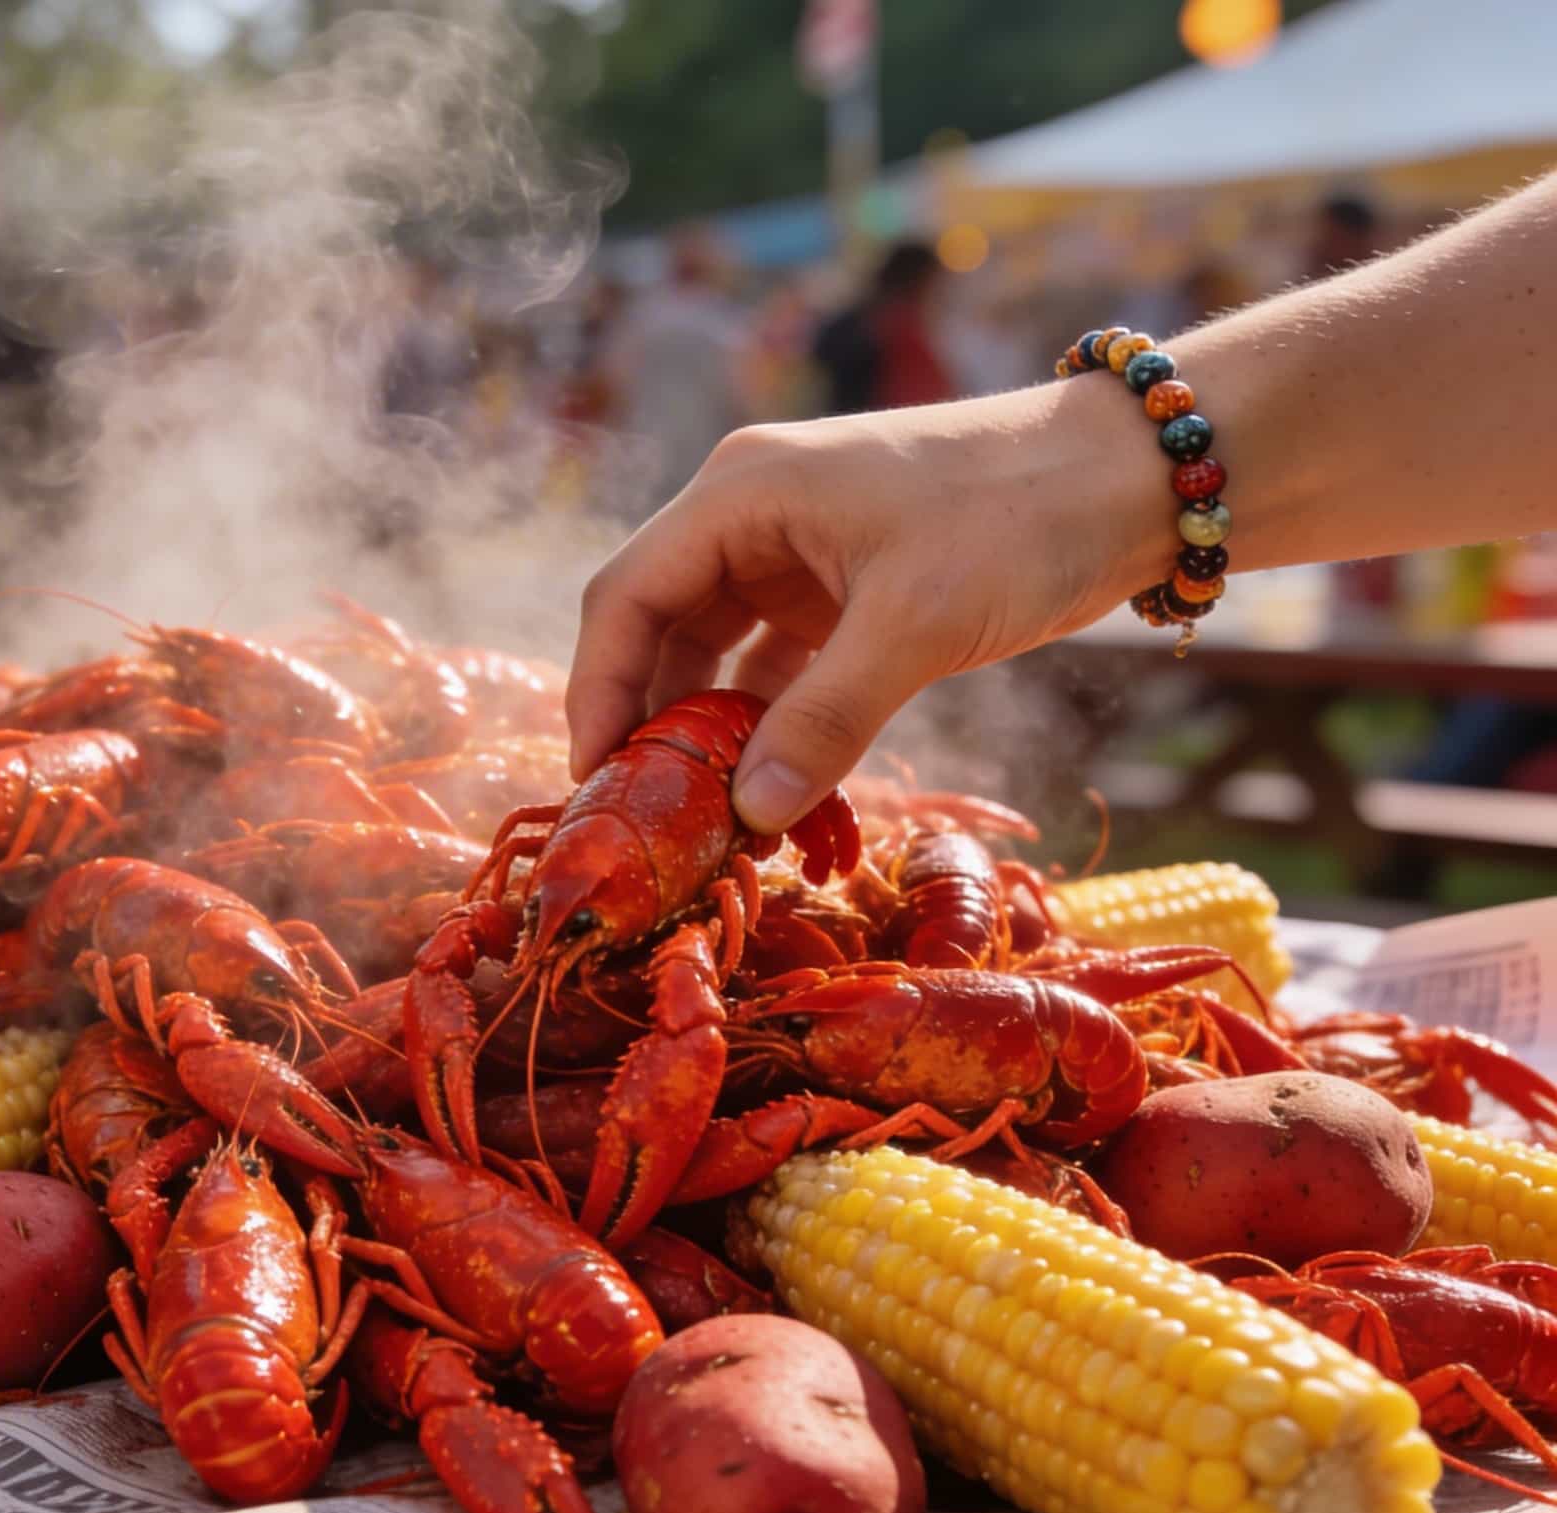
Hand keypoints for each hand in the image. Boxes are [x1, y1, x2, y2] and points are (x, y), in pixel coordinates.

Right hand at [567, 383, 1164, 830]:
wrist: (1135, 479)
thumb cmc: (1020, 520)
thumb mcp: (916, 625)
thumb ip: (825, 720)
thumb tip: (748, 815)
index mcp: (741, 493)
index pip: (626, 596)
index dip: (599, 690)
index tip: (594, 781)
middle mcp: (751, 514)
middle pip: (657, 625)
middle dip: (645, 720)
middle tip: (639, 817)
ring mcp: (794, 551)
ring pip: (712, 652)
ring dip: (705, 731)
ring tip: (699, 817)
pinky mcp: (841, 589)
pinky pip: (772, 665)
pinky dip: (763, 725)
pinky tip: (765, 789)